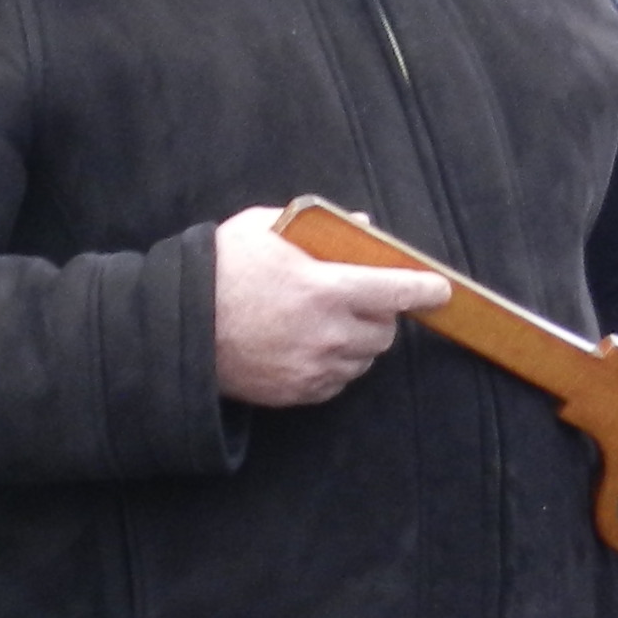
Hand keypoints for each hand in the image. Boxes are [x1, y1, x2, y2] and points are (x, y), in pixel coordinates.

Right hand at [211, 208, 448, 407]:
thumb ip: (319, 226)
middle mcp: (327, 333)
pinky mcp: (297, 392)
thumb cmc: (219, 271)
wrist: (177, 328)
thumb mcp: (264, 228)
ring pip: (363, 360)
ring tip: (330, 327)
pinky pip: (337, 383)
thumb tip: (363, 226)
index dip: (425, 290)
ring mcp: (313, 367)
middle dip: (380, 317)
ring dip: (358, 344)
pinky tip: (310, 349)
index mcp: (324, 288)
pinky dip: (334, 367)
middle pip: (384, 332)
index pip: (396, 290)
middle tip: (360, 303)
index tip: (440, 291)